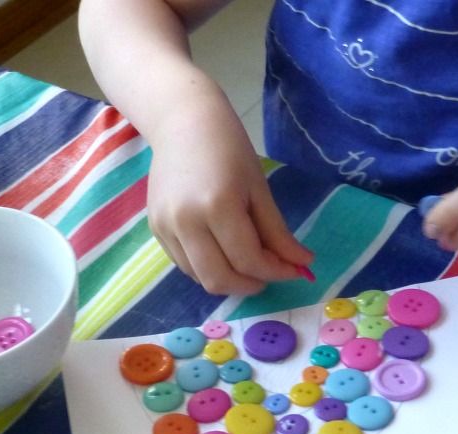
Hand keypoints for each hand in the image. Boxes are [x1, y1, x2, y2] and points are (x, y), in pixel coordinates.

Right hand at [147, 95, 312, 294]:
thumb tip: (302, 265)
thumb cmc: (229, 149)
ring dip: (229, 279)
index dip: (276, 271)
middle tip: (268, 275)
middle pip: (219, 279)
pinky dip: (208, 268)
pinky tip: (223, 252)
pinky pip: (185, 265)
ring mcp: (165, 227)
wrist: (183, 124)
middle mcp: (186, 222)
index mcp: (217, 206)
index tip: (294, 270)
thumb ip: (278, 233)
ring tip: (247, 263)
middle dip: (250, 285)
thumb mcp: (259, 189)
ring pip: (200, 278)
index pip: (248, 260)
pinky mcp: (155, 229)